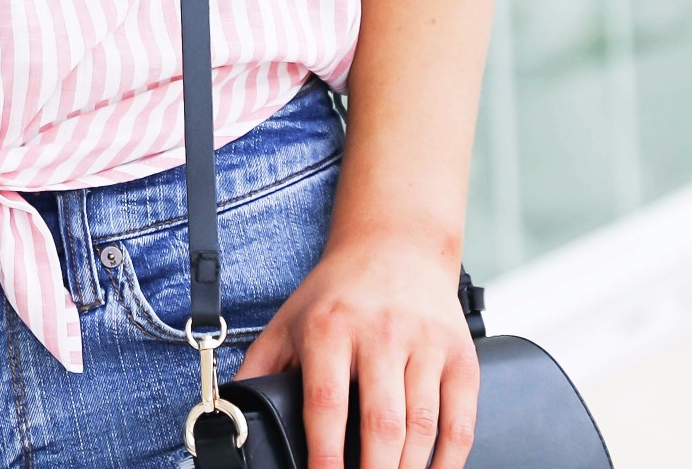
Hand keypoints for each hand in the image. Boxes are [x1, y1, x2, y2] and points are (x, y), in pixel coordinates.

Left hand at [233, 230, 477, 468]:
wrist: (397, 244)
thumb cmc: (337, 293)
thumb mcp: (288, 321)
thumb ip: (258, 370)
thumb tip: (231, 417)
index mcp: (331, 328)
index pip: (327, 403)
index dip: (325, 455)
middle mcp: (382, 333)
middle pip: (381, 422)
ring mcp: (426, 343)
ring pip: (423, 426)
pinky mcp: (461, 355)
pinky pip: (461, 420)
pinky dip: (450, 460)